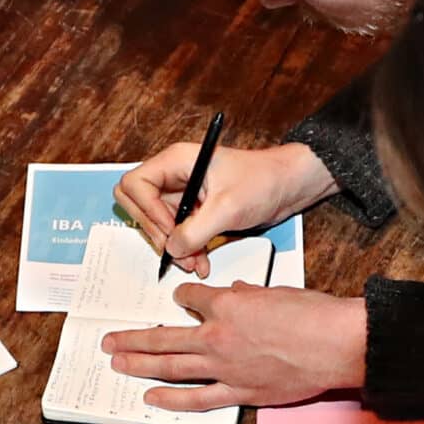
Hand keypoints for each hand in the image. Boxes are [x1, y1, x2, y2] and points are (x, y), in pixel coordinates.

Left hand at [101, 287, 364, 410]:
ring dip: (139, 366)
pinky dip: (172, 399)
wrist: (336, 345)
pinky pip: (197, 398)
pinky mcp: (239, 392)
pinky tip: (151, 398)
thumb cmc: (313, 314)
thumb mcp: (277, 292)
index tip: (179, 300)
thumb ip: (250, 296)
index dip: (183, 298)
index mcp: (227, 305)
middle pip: (164, 337)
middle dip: (133, 339)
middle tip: (109, 341)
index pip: (190, 299)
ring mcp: (225, 367)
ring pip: (171, 367)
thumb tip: (238, 294)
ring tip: (117, 364)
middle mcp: (217, 336)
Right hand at [117, 143, 334, 274]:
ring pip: (157, 224)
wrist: (288, 186)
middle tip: (178, 250)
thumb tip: (172, 249)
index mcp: (176, 161)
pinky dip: (184, 249)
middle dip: (156, 232)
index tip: (170, 229)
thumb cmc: (263, 180)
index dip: (147, 210)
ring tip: (194, 262)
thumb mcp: (228, 208)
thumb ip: (195, 231)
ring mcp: (182, 194)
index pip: (136, 184)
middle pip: (138, 205)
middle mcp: (174, 175)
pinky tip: (200, 260)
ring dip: (172, 246)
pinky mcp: (193, 211)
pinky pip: (176, 233)